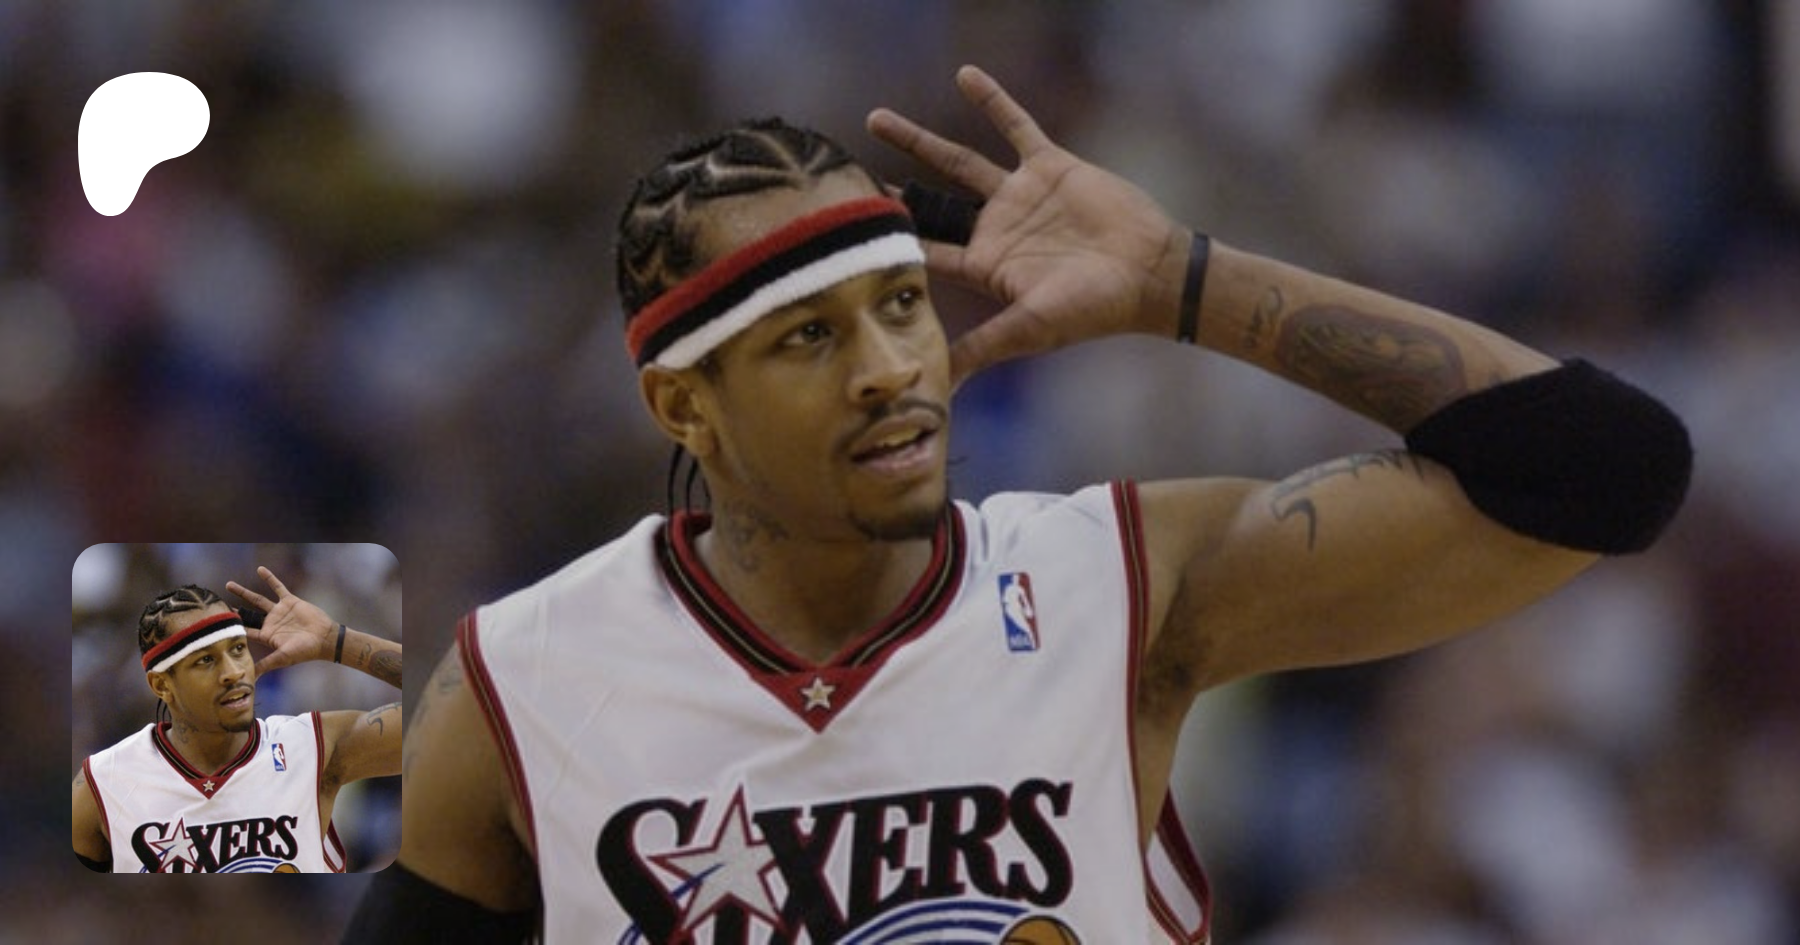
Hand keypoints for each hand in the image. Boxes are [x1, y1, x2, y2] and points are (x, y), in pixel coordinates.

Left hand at [226, 566, 336, 676]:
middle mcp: (270, 623)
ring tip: (228, 584)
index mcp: (266, 636)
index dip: (231, 628)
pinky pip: (277, 587)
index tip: (216, 625)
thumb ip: (265, 665)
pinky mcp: (289, 601)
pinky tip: (260, 570)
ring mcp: (279, 611)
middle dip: (233, 609)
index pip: (245, 631)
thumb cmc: (305, 651)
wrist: (325, 639)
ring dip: (243, 592)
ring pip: (257, 599)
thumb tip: (249, 679)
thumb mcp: (282, 658)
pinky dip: (269, 578)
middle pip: (246, 614)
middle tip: (218, 605)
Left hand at [867, 65, 1187, 385]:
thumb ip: (979, 350)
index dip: (888, 244)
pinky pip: (1014, 125)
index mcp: (985, 266)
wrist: (1150, 274)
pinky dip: (991, 101)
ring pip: (956, 160)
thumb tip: (936, 391)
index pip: (925, 252)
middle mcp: (995, 228)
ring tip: (875, 118)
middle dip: (890, 190)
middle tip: (849, 176)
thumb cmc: (1092, 309)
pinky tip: (965, 76)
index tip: (846, 234)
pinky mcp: (1048, 166)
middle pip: (928, 203)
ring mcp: (1019, 195)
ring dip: (916, 140)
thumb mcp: (1027, 330)